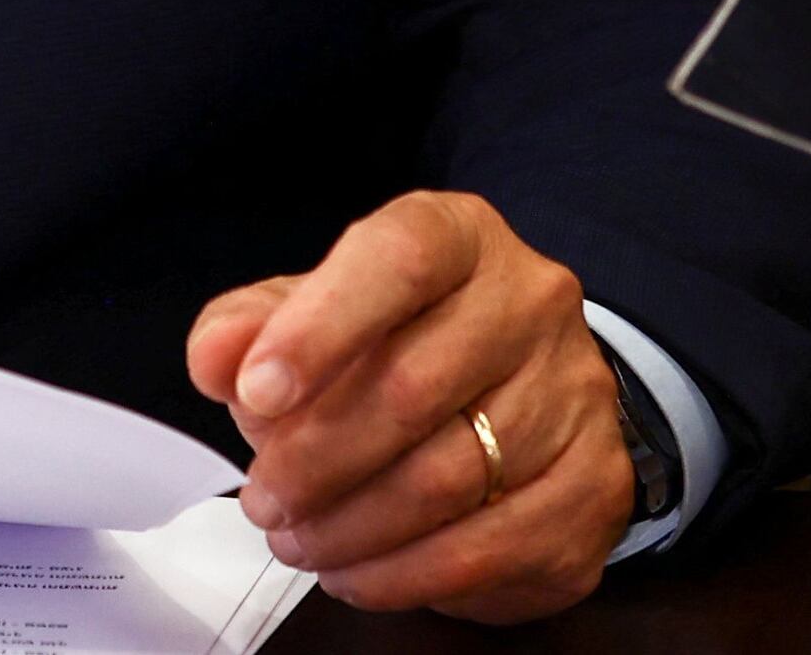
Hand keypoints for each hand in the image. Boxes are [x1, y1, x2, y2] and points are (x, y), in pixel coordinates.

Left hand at [192, 189, 637, 622]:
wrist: (525, 386)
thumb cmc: (401, 340)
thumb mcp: (316, 310)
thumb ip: (251, 325)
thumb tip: (214, 360)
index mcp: (461, 235)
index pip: (397, 260)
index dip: (319, 328)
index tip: (254, 393)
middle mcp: (534, 301)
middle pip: (414, 386)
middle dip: (316, 459)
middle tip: (263, 503)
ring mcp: (577, 395)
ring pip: (451, 477)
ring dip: (353, 527)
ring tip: (298, 542)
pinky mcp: (596, 486)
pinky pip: (493, 547)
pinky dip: (407, 574)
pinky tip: (355, 573)